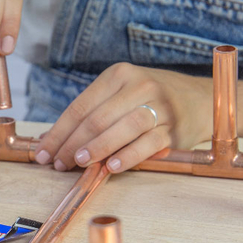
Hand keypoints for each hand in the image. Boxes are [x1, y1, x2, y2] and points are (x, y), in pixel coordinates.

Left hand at [34, 63, 212, 172]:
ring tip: (80, 163)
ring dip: (98, 148)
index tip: (44, 153)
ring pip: (122, 128)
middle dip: (73, 143)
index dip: (59, 132)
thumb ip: (90, 115)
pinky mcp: (174, 129)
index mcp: (119, 75)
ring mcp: (160, 107)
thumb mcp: (120, 96)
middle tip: (59, 163)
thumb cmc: (148, 101)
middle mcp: (139, 86)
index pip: (81, 107)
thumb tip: (50, 141)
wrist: (198, 99)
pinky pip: (147, 144)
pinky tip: (111, 167)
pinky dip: (127, 156)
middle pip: (98, 118)